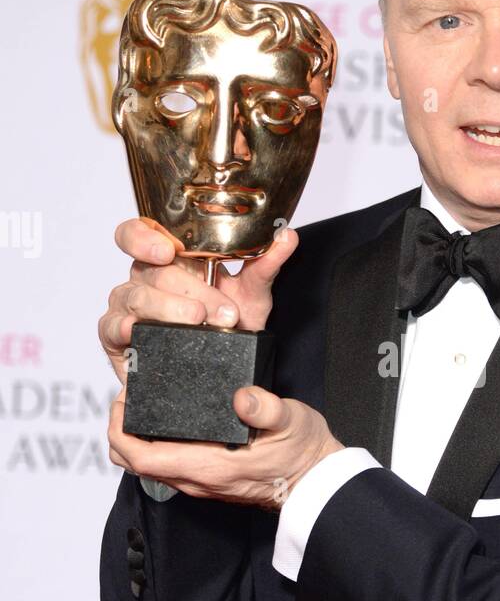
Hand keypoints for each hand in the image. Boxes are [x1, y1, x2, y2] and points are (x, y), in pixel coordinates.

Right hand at [98, 216, 298, 386]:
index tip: (169, 250)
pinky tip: (138, 332)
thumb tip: (287, 237)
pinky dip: (124, 327)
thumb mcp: (252, 294)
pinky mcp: (118, 337)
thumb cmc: (227, 324)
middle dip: (188, 289)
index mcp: (170, 258)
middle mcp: (145, 277)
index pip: (142, 233)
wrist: (224, 367)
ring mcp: (130, 305)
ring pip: (135, 297)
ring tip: (198, 322)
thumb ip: (266, 265)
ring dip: (168, 309)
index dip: (145, 237)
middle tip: (220, 309)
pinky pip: (112, 327)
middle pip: (150, 270)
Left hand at [107, 383, 343, 510]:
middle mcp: (199, 481)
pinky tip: (168, 421)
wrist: (317, 481)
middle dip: (121, 433)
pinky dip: (155, 445)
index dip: (120, 431)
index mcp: (210, 467)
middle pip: (135, 465)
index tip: (121, 402)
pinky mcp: (207, 480)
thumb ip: (267, 408)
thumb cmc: (304, 452)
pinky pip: (167, 466)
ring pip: (149, 467)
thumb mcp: (292, 420)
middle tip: (129, 399)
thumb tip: (242, 396)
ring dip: (137, 439)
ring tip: (145, 405)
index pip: (143, 459)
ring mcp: (201, 484)